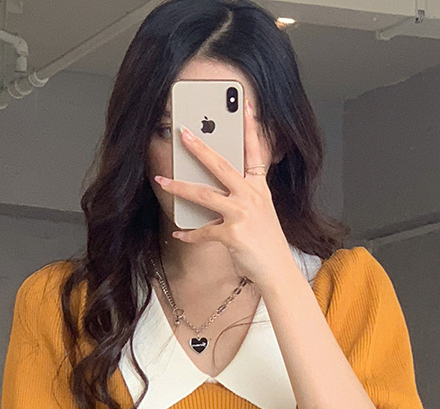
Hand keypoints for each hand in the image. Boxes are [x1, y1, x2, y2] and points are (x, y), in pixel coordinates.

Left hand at [153, 101, 295, 287]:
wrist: (277, 271)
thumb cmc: (266, 245)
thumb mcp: (261, 214)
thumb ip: (243, 199)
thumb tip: (216, 193)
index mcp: (260, 189)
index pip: (256, 152)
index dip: (250, 127)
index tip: (244, 104)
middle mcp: (251, 197)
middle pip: (221, 166)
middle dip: (200, 148)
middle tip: (183, 133)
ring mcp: (242, 214)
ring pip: (204, 195)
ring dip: (179, 187)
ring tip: (162, 181)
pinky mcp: (232, 234)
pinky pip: (203, 232)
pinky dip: (188, 234)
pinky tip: (178, 233)